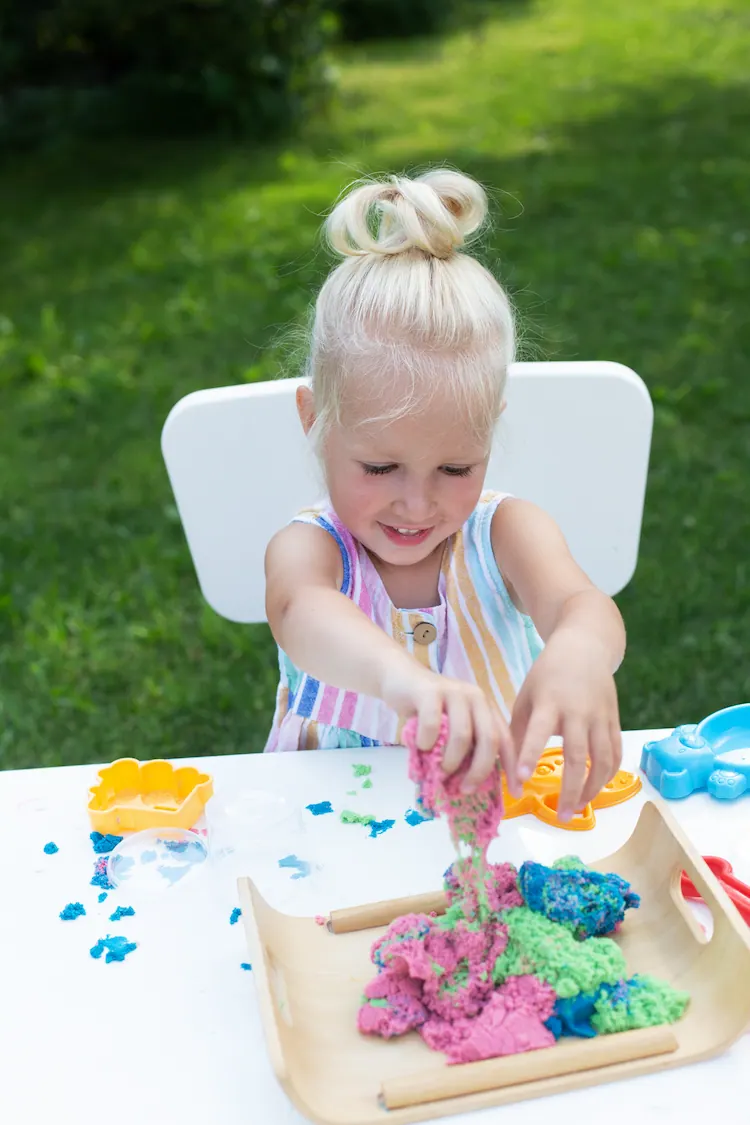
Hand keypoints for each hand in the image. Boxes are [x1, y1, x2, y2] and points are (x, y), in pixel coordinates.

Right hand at [381, 661, 514, 790]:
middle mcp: (476, 698)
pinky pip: (432, 726)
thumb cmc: (428, 711)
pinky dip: (426, 743)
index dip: (513, 767)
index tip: (516, 793)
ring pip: (462, 736)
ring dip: (451, 761)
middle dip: (480, 770)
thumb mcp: (453, 729)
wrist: (400, 678)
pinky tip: (421, 745)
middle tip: (466, 788)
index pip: (506, 740)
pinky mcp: (430, 692)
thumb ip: (466, 749)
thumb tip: (473, 786)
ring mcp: (454, 692)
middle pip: (489, 739)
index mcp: (486, 708)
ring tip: (440, 770)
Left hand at [510, 630, 621, 819]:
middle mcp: (578, 711)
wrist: (586, 648)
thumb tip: (507, 769)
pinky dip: (608, 776)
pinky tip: (595, 789)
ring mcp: (601, 717)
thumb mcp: (526, 696)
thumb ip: (519, 731)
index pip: (539, 732)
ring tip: (577, 809)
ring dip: (591, 789)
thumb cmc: (548, 675)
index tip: (520, 779)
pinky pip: (616, 754)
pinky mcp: (615, 721)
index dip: (529, 755)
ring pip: (602, 760)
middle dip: (569, 789)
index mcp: (550, 702)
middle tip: (560, 816)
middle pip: (578, 756)